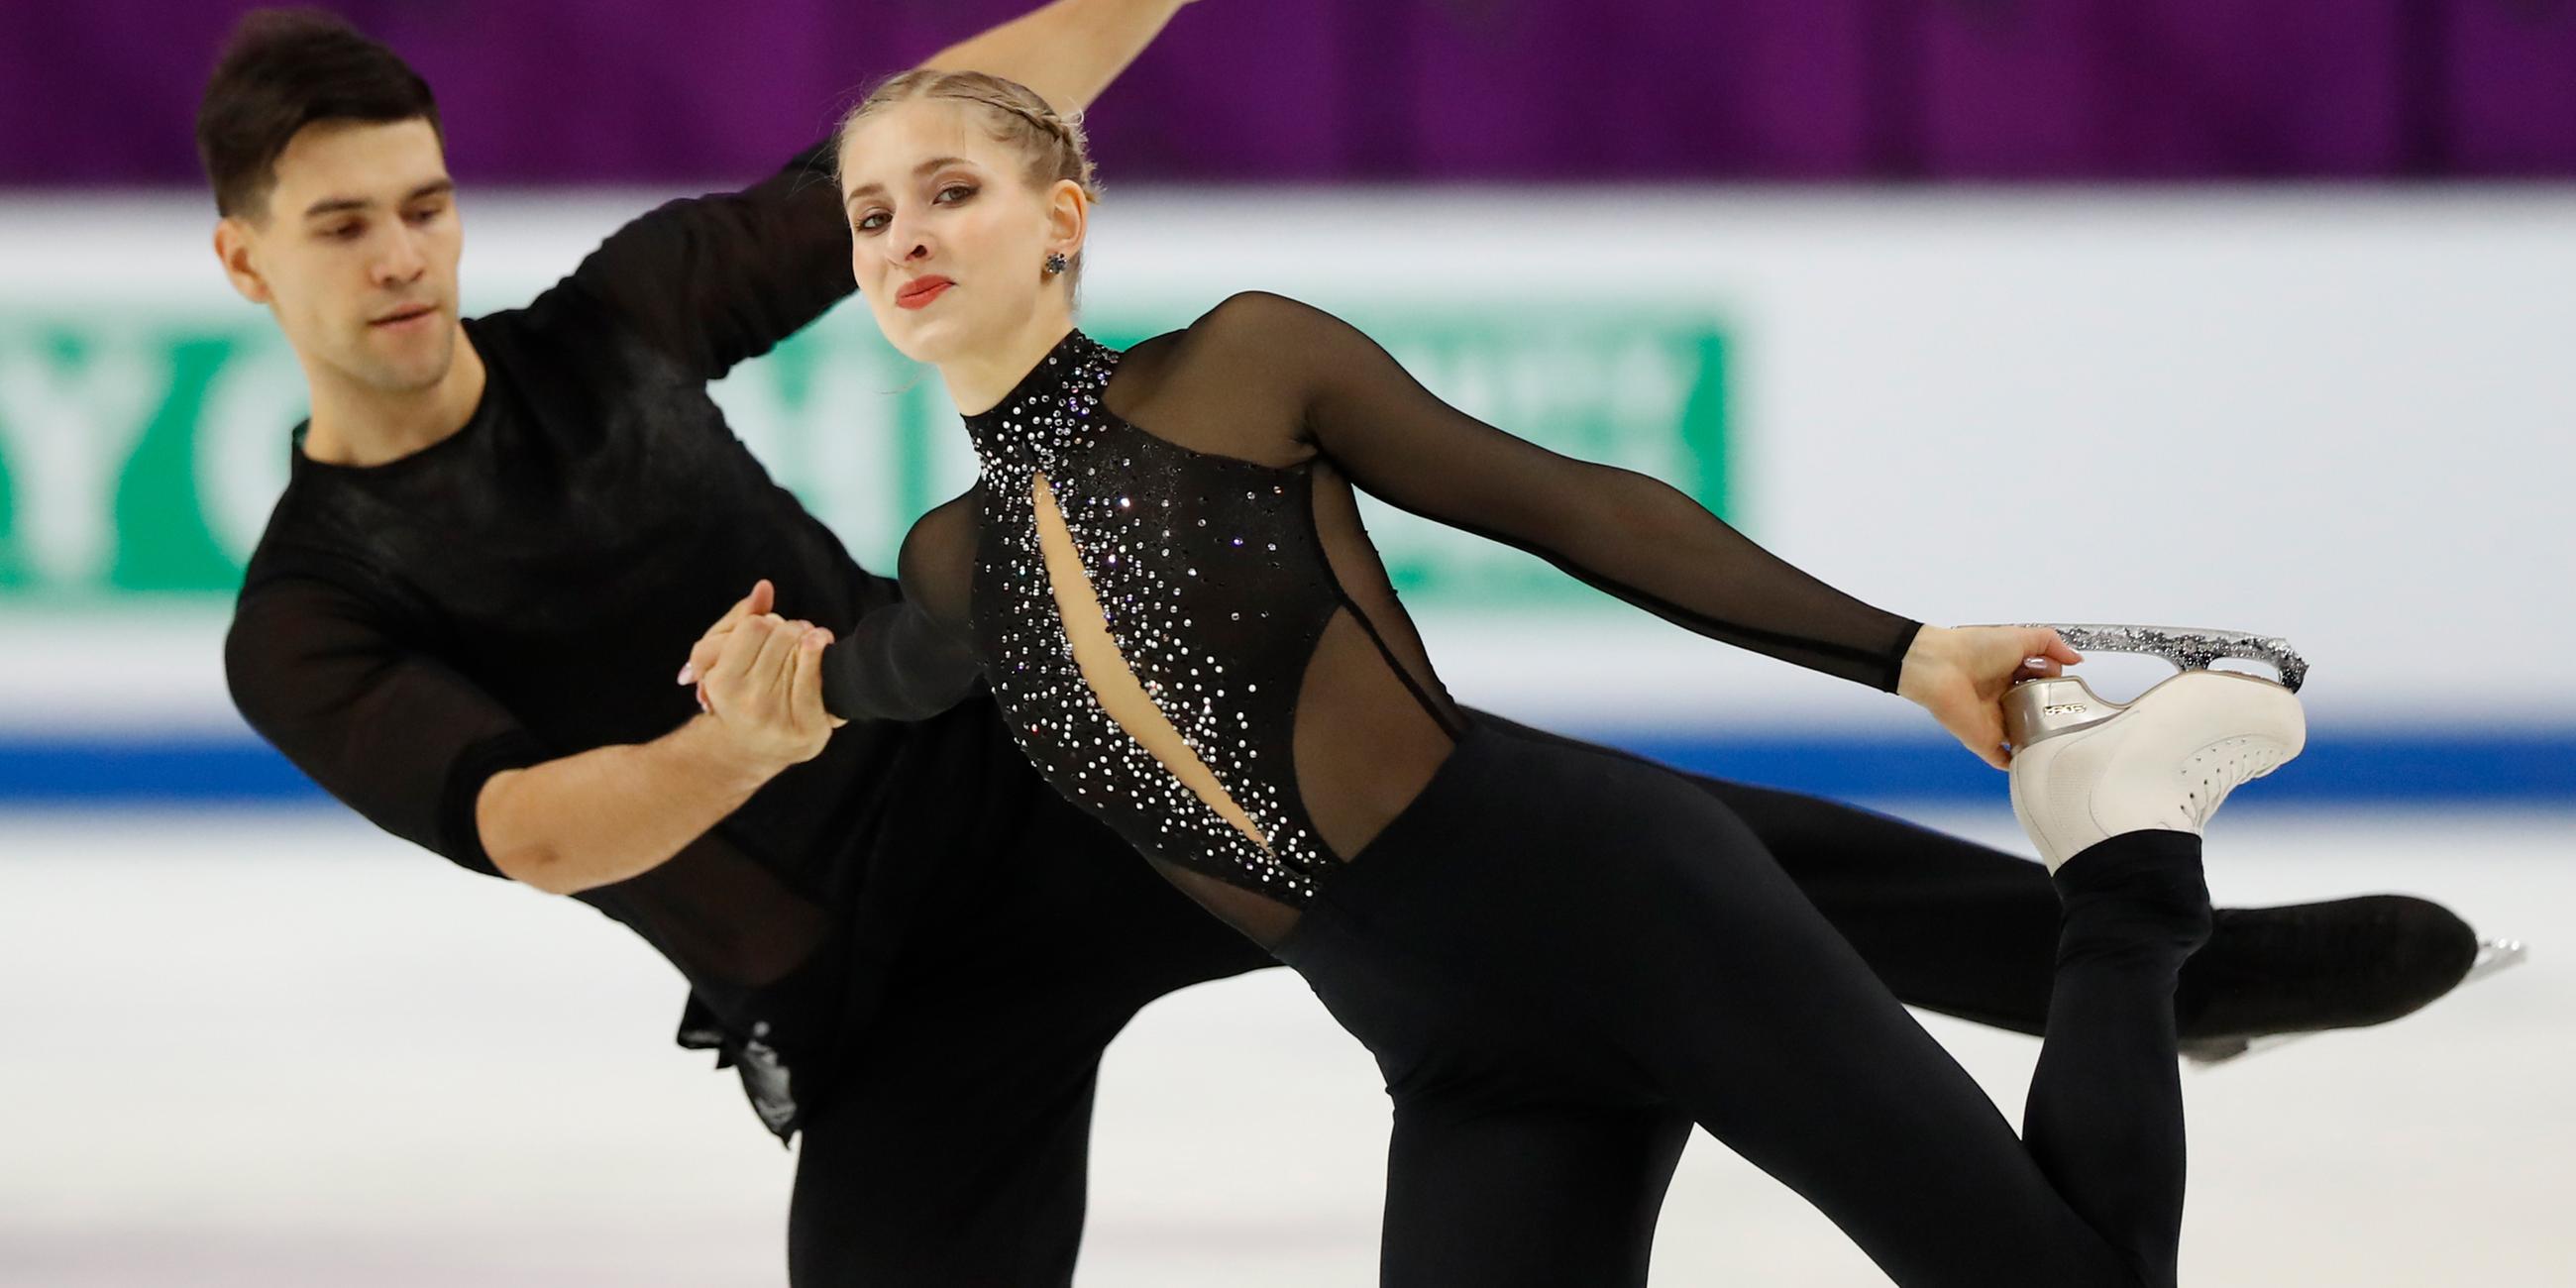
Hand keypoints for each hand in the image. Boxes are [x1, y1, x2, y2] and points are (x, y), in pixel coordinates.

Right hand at [679, 585, 843, 770]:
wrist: (755, 748)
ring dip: (809, 637)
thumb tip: (765, 587)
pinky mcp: (806, 730)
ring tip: (809, 642)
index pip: (753, 625)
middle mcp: (746, 701)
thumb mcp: (726, 656)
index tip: (768, 631)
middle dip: (788, 629)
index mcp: (721, 681)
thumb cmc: (741, 691)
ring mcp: (776, 717)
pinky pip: (816, 679)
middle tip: (791, 638)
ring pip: (801, 647)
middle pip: (779, 632)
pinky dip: (820, 652)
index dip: (764, 622)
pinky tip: (822, 642)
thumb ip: (742, 618)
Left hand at [1895, 625, 2082, 769]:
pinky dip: (2018, 764)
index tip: (2066, 685)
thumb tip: (2076, 659)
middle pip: (2036, 712)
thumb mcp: (2021, 637)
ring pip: (2024, 737)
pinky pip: (2004, 759)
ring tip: (2064, 741)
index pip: (2042, 685)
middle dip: (2053, 715)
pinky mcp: (1984, 741)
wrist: (1940, 667)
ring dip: (2040, 741)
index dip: (2056, 685)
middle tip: (2068, 713)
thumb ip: (2051, 644)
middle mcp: (2003, 699)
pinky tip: (2036, 763)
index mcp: (2010, 675)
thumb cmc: (1973, 648)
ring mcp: (1994, 722)